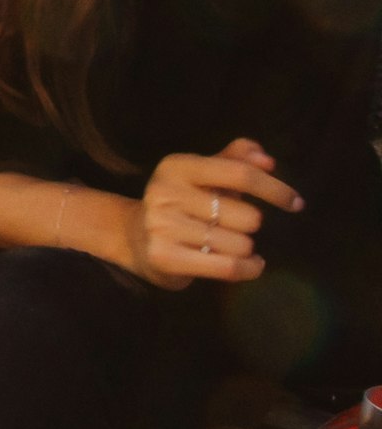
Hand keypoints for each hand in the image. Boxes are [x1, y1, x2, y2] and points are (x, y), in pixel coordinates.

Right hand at [127, 141, 300, 288]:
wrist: (133, 237)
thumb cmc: (182, 203)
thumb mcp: (204, 176)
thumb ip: (235, 161)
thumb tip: (267, 159)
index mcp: (177, 166)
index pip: (239, 173)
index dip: (274, 188)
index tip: (296, 202)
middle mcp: (165, 192)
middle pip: (247, 216)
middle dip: (250, 224)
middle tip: (234, 226)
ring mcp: (162, 226)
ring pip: (240, 245)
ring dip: (245, 248)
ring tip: (230, 245)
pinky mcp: (164, 257)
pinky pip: (228, 267)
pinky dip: (249, 268)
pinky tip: (250, 264)